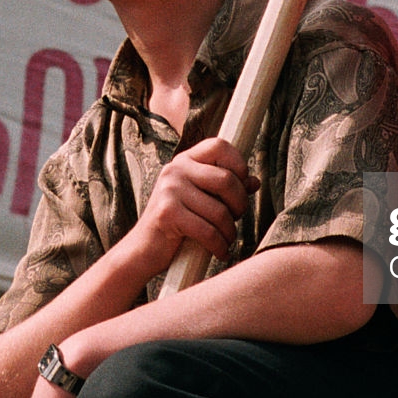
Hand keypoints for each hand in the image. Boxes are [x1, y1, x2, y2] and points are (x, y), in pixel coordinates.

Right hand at [116, 138, 257, 280]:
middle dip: (239, 205)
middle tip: (235, 219)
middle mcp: (175, 170)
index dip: (238, 164)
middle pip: (227, 180)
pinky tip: (220, 252)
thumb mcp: (201, 201)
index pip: (220, 146)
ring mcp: (169, 190)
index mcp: (184, 161)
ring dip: (230, 232)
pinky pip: (208, 231)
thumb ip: (224, 189)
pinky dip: (219, 246)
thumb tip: (254, 181)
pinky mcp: (167, 213)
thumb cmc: (176, 225)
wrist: (142, 250)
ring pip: (220, 211)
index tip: (240, 186)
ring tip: (226, 240)